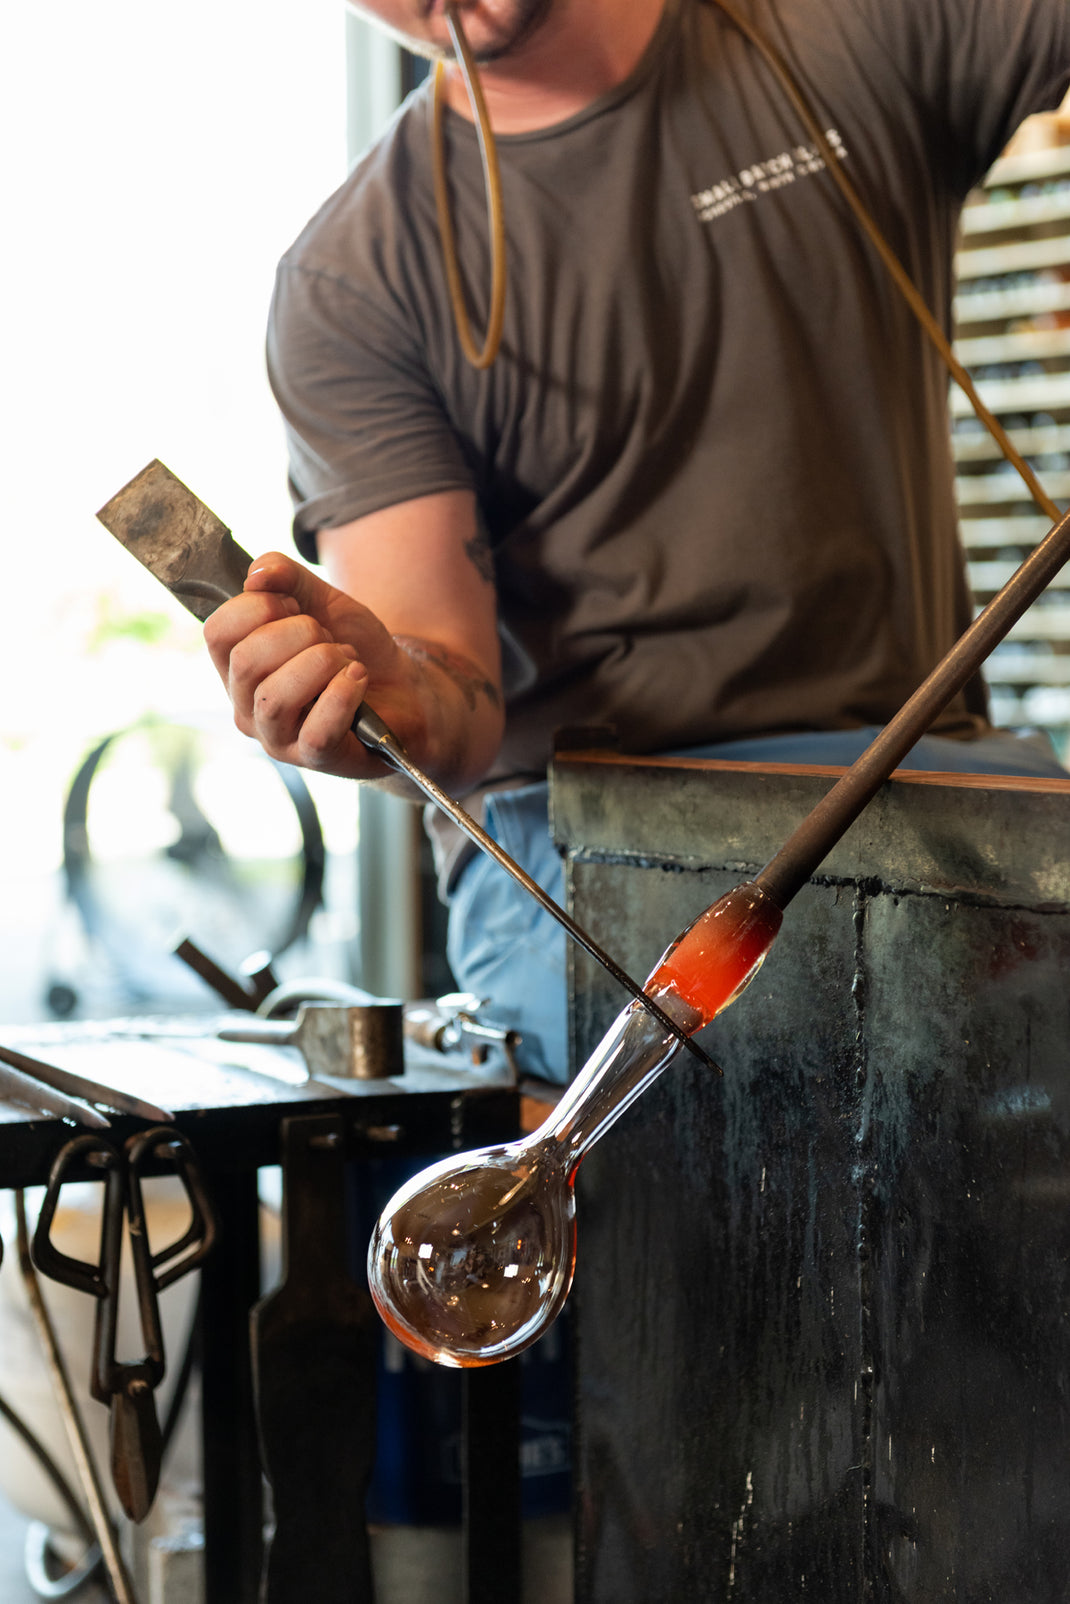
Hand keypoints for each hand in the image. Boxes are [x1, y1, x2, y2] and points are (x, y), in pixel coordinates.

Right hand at [203, 552, 416, 778]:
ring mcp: (277, 737)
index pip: (217, 632)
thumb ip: (286, 576)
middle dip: (299, 634)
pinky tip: (358, 679)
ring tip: (348, 661)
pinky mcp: (314, 758)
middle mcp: (247, 706)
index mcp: (237, 666)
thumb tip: (256, 575)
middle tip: (328, 638)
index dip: (257, 607)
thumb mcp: (321, 600)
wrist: (403, 689)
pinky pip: (316, 730)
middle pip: (246, 661)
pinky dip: (343, 694)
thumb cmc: (352, 648)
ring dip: (323, 664)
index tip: (294, 606)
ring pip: (275, 698)